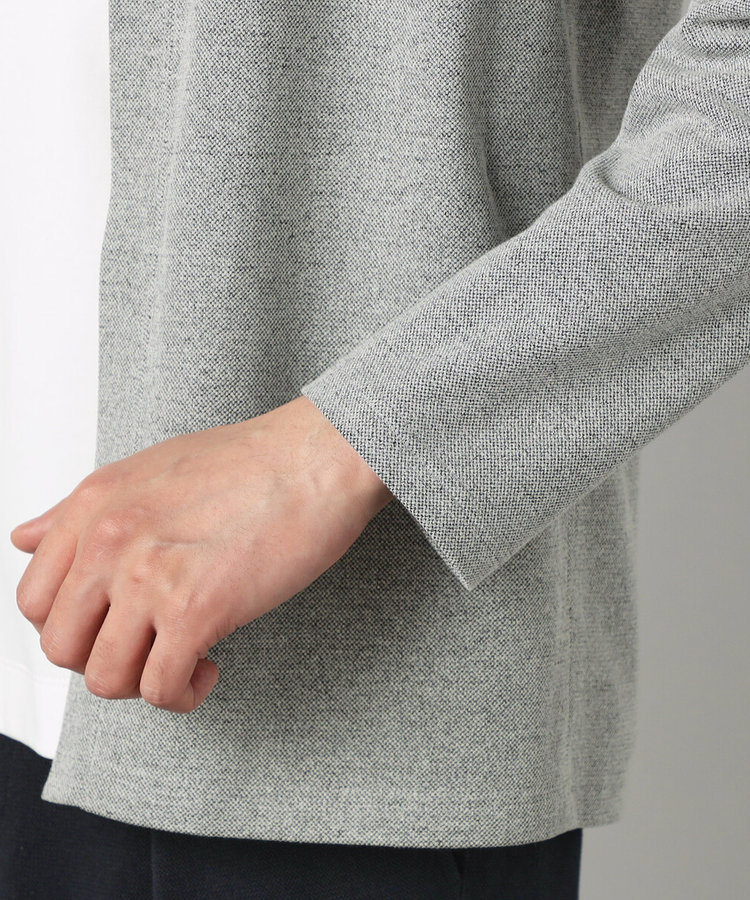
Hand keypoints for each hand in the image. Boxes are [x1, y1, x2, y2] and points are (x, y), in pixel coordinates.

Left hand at [10, 396, 393, 713]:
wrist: (317, 457)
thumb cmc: (251, 461)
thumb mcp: (147, 469)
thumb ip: (77, 510)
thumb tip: (23, 539)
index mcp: (93, 505)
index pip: (34, 599)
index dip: (71, 627)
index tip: (111, 626)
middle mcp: (109, 541)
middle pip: (62, 647)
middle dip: (103, 660)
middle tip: (148, 647)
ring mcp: (149, 577)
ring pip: (104, 678)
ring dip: (141, 683)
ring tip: (181, 660)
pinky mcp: (196, 610)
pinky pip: (161, 687)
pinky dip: (182, 694)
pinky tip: (208, 667)